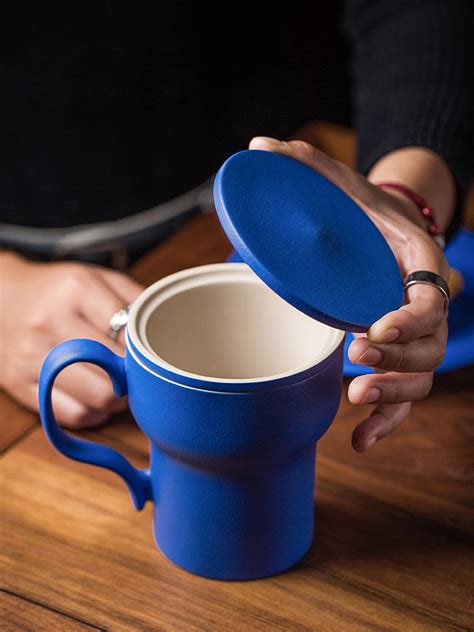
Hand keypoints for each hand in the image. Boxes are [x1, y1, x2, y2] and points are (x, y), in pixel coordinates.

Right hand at [0, 252, 142, 427]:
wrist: (2, 298)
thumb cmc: (58, 290)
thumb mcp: (97, 279)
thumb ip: (134, 299)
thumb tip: (171, 328)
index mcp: (78, 290)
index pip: (127, 333)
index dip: (146, 352)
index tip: (154, 358)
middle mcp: (52, 321)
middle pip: (113, 372)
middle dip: (134, 380)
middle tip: (140, 378)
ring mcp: (32, 356)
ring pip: (95, 399)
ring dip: (117, 401)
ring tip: (120, 388)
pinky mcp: (20, 384)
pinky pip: (71, 415)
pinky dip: (93, 414)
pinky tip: (97, 401)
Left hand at [249, 137, 449, 450]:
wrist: (383, 224)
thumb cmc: (362, 208)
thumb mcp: (338, 182)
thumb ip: (304, 165)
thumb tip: (255, 147)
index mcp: (415, 262)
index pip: (429, 298)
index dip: (410, 319)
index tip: (375, 330)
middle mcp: (420, 302)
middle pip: (430, 347)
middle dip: (399, 363)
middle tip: (358, 362)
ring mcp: (412, 335)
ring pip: (421, 376)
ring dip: (394, 395)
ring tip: (356, 398)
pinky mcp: (397, 356)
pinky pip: (404, 396)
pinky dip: (387, 420)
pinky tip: (360, 441)